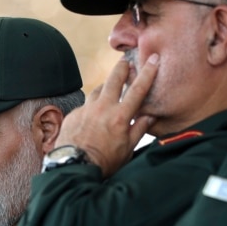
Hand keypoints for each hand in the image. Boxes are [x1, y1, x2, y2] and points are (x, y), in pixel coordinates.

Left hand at [55, 54, 158, 176]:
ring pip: (97, 90)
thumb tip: (150, 116)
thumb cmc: (103, 162)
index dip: (147, 73)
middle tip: (125, 61)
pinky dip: (90, 108)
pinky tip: (91, 116)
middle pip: (113, 80)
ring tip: (108, 89)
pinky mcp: (73, 115)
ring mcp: (85, 110)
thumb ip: (139, 130)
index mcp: (120, 116)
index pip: (137, 89)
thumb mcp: (127, 149)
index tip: (153, 59)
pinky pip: (84, 106)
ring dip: (104, 88)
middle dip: (121, 68)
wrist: (73, 166)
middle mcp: (102, 108)